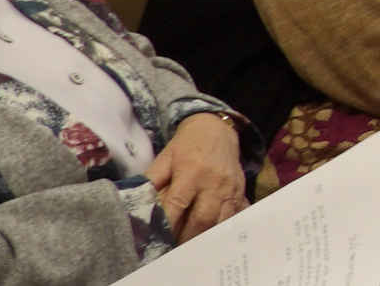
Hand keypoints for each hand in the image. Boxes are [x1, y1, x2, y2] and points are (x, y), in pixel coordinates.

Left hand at [148, 113, 246, 243]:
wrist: (216, 128)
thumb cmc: (187, 145)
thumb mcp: (164, 158)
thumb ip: (152, 181)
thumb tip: (137, 204)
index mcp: (191, 172)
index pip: (177, 204)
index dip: (167, 224)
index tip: (158, 238)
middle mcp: (214, 182)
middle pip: (203, 218)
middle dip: (188, 238)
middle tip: (175, 250)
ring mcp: (231, 188)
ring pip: (221, 221)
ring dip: (206, 236)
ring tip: (192, 246)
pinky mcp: (241, 191)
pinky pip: (237, 216)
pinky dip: (225, 228)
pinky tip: (215, 235)